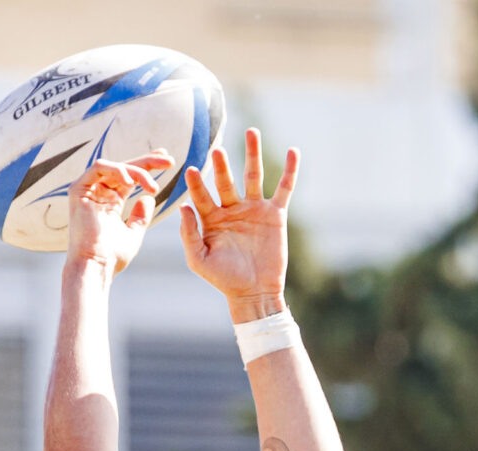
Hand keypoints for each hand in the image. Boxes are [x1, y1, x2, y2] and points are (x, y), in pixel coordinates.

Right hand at [66, 151, 176, 275]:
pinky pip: (99, 167)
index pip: (130, 177)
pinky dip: (117, 170)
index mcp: (109, 201)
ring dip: (137, 171)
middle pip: (124, 168)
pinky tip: (131, 182)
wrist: (96, 266)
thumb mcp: (133, 233)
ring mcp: (87, 190)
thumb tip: (149, 198)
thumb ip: (140, 216)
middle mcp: (97, 192)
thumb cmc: (113, 257)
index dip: (148, 166)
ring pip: (115, 166)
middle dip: (148, 161)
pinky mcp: (78, 189)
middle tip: (169, 161)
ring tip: (152, 187)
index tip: (168, 161)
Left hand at [179, 129, 297, 317]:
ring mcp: (254, 209)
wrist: (254, 293)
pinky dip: (290, 171)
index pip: (202, 195)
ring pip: (253, 175)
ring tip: (251, 131)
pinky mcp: (275, 214)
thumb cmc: (223, 280)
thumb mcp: (199, 260)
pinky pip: (284, 188)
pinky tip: (293, 151)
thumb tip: (185, 207)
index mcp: (211, 218)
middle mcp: (232, 209)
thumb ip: (189, 234)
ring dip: (253, 153)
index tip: (190, 171)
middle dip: (221, 166)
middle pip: (226, 180)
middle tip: (216, 151)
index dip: (196, 184)